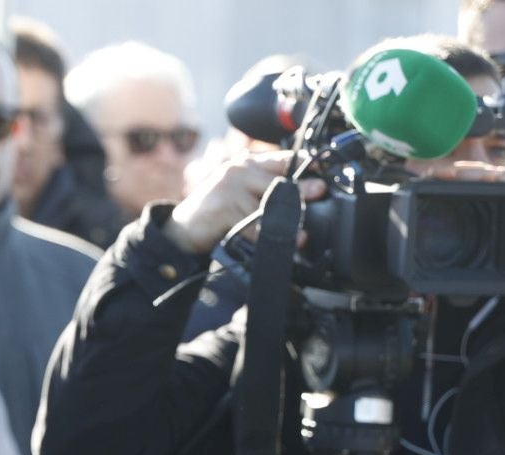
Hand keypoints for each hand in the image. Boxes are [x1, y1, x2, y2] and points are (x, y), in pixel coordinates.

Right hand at [166, 151, 327, 255]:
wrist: (182, 229)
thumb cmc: (216, 212)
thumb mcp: (241, 193)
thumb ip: (265, 189)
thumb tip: (304, 195)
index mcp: (247, 163)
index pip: (281, 158)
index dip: (304, 163)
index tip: (323, 168)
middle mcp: (240, 170)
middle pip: (278, 180)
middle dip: (301, 190)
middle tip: (320, 191)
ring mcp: (231, 188)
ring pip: (267, 205)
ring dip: (286, 222)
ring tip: (301, 236)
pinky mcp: (224, 208)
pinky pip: (252, 225)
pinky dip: (266, 238)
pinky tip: (278, 245)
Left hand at [426, 162, 504, 275]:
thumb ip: (485, 259)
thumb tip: (453, 289)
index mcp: (502, 202)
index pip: (472, 187)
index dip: (451, 183)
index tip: (425, 183)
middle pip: (481, 175)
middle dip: (457, 173)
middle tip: (433, 174)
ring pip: (500, 173)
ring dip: (478, 171)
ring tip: (457, 173)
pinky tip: (498, 178)